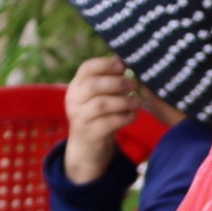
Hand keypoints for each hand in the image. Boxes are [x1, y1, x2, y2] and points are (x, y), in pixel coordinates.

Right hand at [61, 55, 141, 186]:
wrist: (87, 147)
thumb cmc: (98, 117)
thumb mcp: (99, 98)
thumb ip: (110, 84)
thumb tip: (131, 68)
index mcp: (76, 86)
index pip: (86, 68)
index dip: (105, 64)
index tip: (123, 64)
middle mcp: (74, 100)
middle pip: (93, 85)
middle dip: (117, 82)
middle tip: (134, 85)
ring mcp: (79, 117)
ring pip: (101, 104)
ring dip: (123, 101)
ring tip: (137, 102)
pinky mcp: (89, 133)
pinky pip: (108, 123)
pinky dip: (124, 118)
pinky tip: (133, 116)